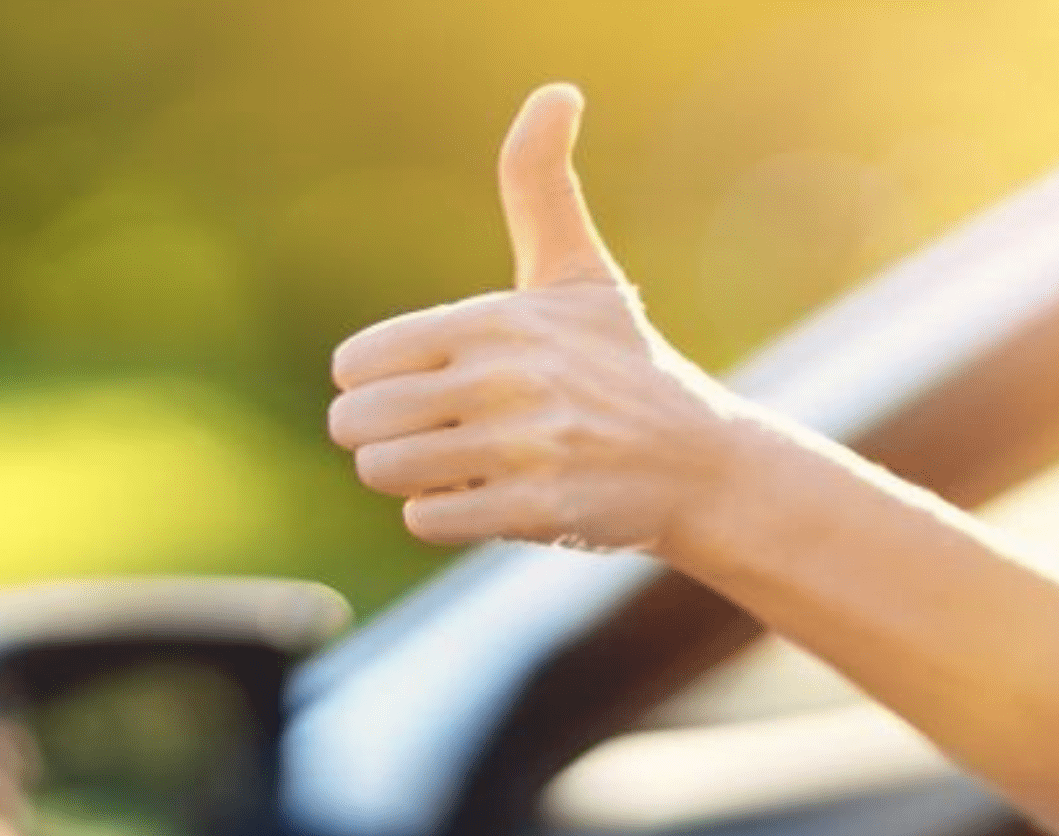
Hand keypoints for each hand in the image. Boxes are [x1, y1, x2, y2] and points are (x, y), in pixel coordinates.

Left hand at [327, 84, 754, 552]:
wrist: (702, 463)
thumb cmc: (623, 365)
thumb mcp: (576, 273)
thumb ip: (540, 187)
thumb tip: (555, 93)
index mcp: (495, 319)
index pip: (358, 362)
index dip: (375, 383)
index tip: (422, 387)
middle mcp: (505, 378)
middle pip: (356, 423)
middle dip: (380, 437)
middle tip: (432, 434)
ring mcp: (522, 447)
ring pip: (385, 472)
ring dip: (412, 478)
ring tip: (461, 464)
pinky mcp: (538, 508)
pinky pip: (427, 519)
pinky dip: (444, 514)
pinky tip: (487, 497)